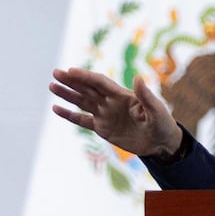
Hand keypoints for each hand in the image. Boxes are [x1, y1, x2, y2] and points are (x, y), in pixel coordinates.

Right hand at [49, 67, 182, 158]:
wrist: (161, 143)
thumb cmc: (162, 123)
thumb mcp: (156, 110)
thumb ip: (146, 96)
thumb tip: (138, 77)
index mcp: (123, 95)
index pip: (101, 83)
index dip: (86, 77)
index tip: (71, 71)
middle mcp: (111, 102)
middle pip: (88, 89)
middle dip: (72, 81)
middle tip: (55, 73)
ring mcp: (105, 114)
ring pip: (82, 101)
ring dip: (68, 94)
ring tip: (52, 86)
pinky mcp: (102, 128)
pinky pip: (82, 120)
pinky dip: (70, 115)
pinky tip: (56, 108)